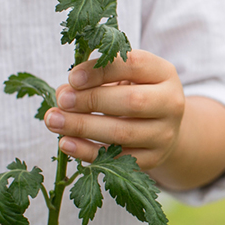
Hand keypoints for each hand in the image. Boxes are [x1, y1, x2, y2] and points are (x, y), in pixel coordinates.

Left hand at [44, 50, 184, 169]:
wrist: (163, 126)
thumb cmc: (135, 92)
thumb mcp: (123, 76)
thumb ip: (96, 78)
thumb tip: (64, 92)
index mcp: (164, 73)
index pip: (134, 65)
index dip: (101, 71)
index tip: (72, 78)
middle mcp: (171, 103)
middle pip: (131, 102)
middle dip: (91, 100)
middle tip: (62, 100)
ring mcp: (164, 134)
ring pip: (123, 133)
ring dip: (83, 127)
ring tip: (53, 121)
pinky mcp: (153, 158)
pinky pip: (118, 159)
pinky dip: (88, 152)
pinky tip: (66, 143)